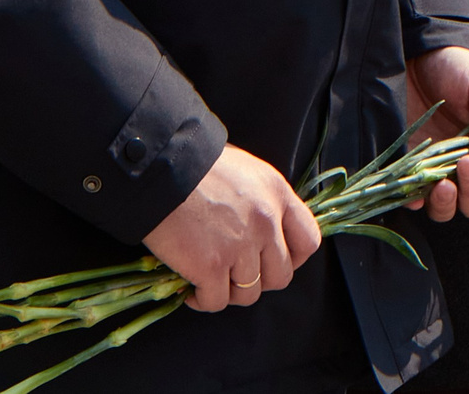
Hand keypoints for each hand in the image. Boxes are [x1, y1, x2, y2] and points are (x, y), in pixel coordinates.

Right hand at [144, 145, 320, 312]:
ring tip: (211, 282)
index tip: (271, 261)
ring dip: (230, 293)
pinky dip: (203, 300)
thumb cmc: (197, 166)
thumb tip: (266, 230)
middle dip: (258, 281)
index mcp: (278, 194)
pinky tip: (191, 291)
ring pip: (249, 293)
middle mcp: (266, 222)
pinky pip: (216, 301)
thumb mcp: (246, 172)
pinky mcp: (211, 266)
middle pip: (280, 276)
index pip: (308, 241)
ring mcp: (240, 246)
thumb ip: (262, 202)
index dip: (292, 258)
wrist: (160, 168)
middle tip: (235, 274)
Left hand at [403, 46, 468, 221]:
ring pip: (449, 210)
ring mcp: (435, 171)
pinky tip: (415, 193)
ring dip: (450, 204)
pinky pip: (412, 200)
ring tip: (443, 184)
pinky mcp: (408, 169)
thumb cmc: (455, 67)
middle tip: (468, 162)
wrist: (415, 54)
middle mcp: (465, 168)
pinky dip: (415, 202)